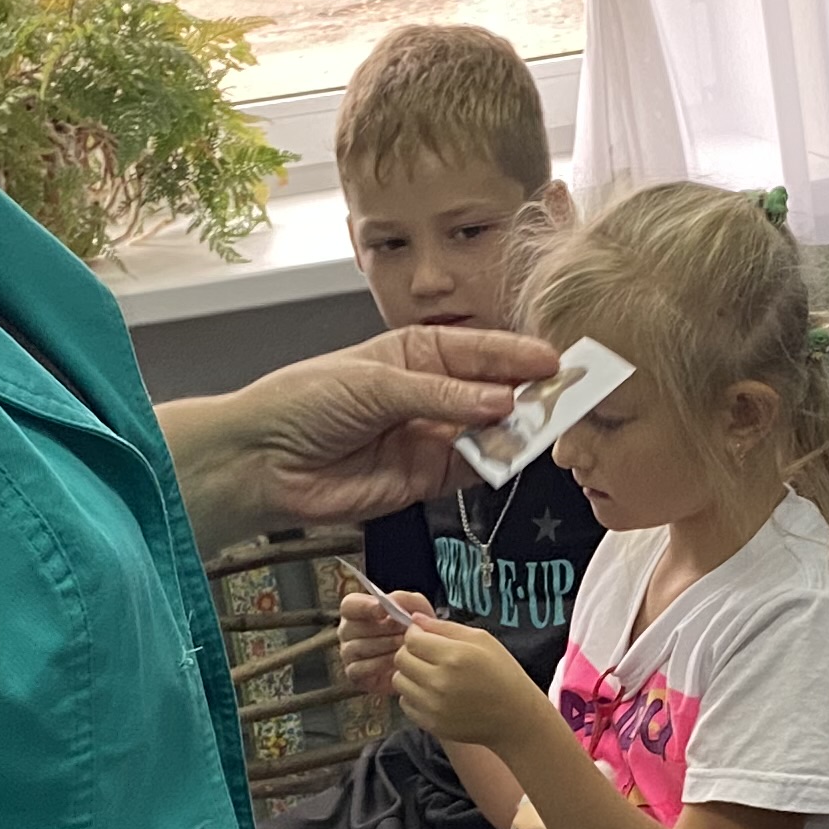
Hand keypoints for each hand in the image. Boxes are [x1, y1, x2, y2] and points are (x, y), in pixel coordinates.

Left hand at [256, 329, 560, 529]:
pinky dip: (495, 465)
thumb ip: (439, 395)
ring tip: (544, 427)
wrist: (262, 461)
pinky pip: (473, 470)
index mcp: (415, 353)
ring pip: (490, 432)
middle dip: (529, 392)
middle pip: (493, 390)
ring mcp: (430, 436)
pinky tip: (509, 456)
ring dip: (517, 431)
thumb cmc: (302, 403)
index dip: (518, 355)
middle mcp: (429, 393)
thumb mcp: (374, 383)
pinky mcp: (425, 478)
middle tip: (566, 396)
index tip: (555, 361)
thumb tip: (499, 402)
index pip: (479, 350)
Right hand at [337, 585, 430, 695]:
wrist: (424, 661)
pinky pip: (361, 668)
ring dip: (384, 645)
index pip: (349, 605)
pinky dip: (380, 664)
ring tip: (404, 645)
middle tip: (404, 630)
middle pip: (352, 627)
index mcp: (357, 610)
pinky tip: (397, 663)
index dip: (364, 606)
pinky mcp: (354, 674)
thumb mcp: (417, 610)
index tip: (384, 610)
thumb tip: (390, 600)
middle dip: (382, 628)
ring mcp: (348, 653)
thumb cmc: (415, 630)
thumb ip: (406, 599)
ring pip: (357, 647)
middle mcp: (347, 631)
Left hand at [391, 613, 549, 749]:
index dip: (415, 634)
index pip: (411, 639)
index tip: (424, 635)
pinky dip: (414, 695)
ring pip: (399, 681)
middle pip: (401, 659)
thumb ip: (445, 627)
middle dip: (410, 652)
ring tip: (429, 674)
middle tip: (427, 654)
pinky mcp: (431, 724)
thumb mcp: (482, 640)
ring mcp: (433, 706)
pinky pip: (405, 703)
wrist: (514, 717)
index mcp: (454, 656)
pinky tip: (432, 693)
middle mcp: (439, 682)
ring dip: (410, 674)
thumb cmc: (502, 674)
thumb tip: (416, 618)